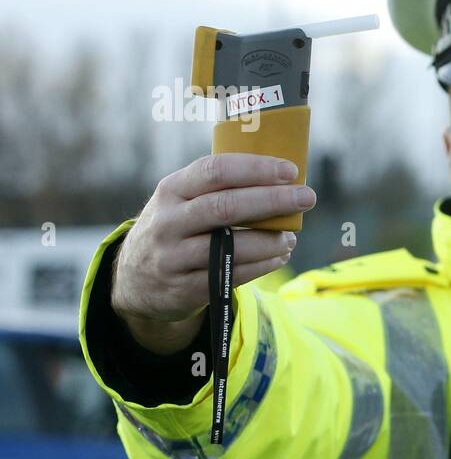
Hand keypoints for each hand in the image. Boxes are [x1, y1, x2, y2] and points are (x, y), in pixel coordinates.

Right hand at [110, 152, 315, 353]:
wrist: (134, 280)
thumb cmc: (176, 228)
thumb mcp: (181, 201)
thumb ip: (218, 188)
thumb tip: (281, 177)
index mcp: (170, 190)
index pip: (214, 171)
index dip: (255, 169)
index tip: (290, 170)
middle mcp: (168, 222)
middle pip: (226, 207)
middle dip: (273, 200)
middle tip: (307, 197)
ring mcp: (173, 258)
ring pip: (231, 246)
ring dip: (270, 240)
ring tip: (291, 236)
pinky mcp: (184, 289)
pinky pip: (231, 275)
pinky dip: (262, 265)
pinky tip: (279, 256)